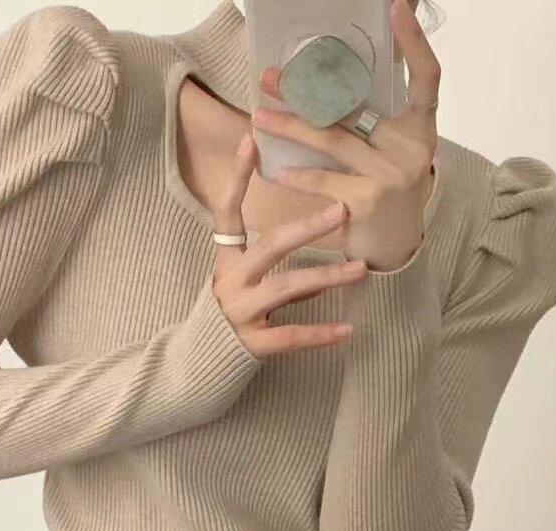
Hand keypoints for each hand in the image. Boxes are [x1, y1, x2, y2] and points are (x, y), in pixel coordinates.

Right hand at [210, 132, 368, 357]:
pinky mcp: (252, 344)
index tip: (250, 141)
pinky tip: (347, 330)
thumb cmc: (225, 317)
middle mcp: (231, 282)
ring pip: (287, 288)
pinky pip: (291, 336)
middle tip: (341, 211)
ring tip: (359, 269)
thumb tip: (317, 252)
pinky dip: (320, 334)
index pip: (227, 213)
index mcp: (225, 261)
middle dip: (307, 228)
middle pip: (271, 246)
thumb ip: (273, 267)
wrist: (196, 365)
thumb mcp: (242, 284)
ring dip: (327, 277)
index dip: (235, 178)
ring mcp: (240, 313)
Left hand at [252, 0, 439, 271]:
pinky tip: (276, 169)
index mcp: (420, 126)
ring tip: (260, 116)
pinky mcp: (367, 202)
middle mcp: (410, 148)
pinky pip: (324, 181)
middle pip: (355, 107)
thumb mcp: (395, 147)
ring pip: (332, 140)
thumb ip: (377, 114)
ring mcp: (390, 175)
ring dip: (291, 126)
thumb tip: (340, 72)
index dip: (414, 41)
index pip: (426, 76)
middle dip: (307, 89)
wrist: (396, 246)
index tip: (396, 8)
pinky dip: (298, 174)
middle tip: (270, 76)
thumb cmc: (389, 187)